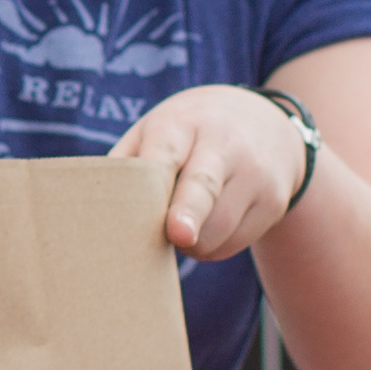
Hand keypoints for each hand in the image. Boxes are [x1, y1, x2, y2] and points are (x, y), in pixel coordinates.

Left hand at [114, 85, 309, 260]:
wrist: (267, 122)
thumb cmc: (191, 132)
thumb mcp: (158, 128)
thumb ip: (127, 161)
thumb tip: (97, 209)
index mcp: (183, 123)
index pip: (168, 152)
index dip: (160, 180)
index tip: (165, 216)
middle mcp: (225, 145)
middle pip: (203, 188)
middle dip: (190, 215)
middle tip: (179, 236)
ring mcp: (255, 175)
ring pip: (218, 229)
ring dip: (191, 243)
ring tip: (180, 227)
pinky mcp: (273, 203)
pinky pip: (234, 243)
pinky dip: (212, 247)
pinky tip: (208, 227)